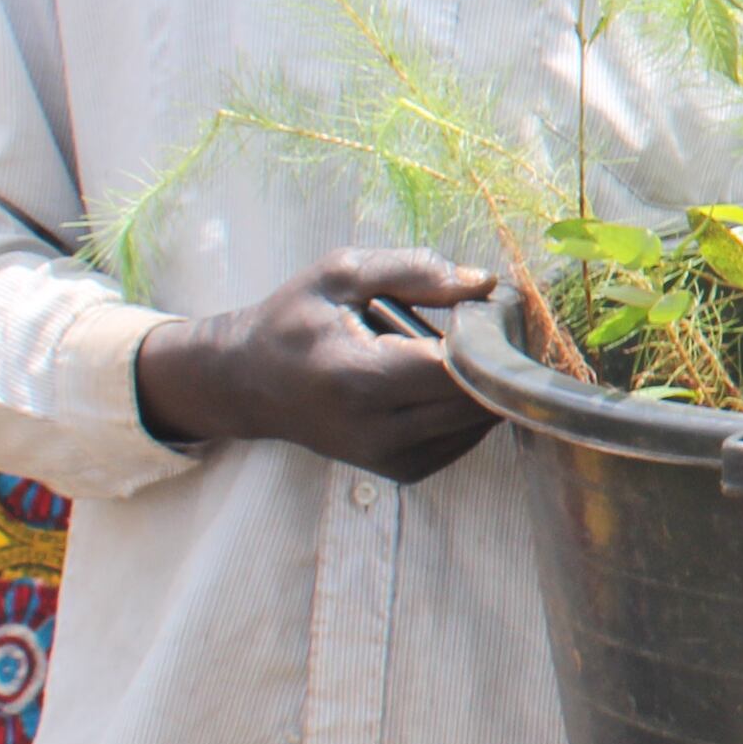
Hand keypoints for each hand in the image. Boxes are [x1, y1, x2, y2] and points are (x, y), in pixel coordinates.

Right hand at [130, 247, 498, 481]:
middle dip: (494, 359)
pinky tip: (439, 380)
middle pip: (477, 399)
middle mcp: (376, 430)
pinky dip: (468, 407)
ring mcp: (389, 458)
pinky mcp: (402, 470)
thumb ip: (416, 272)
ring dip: (485, 384)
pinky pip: (465, 438)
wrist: (247, 383)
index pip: (456, 367)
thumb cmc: (294, 321)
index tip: (491, 306)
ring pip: (479, 422)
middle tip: (484, 323)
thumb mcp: (342, 275)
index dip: (488, 335)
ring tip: (453, 349)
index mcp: (357, 378)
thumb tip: (488, 284)